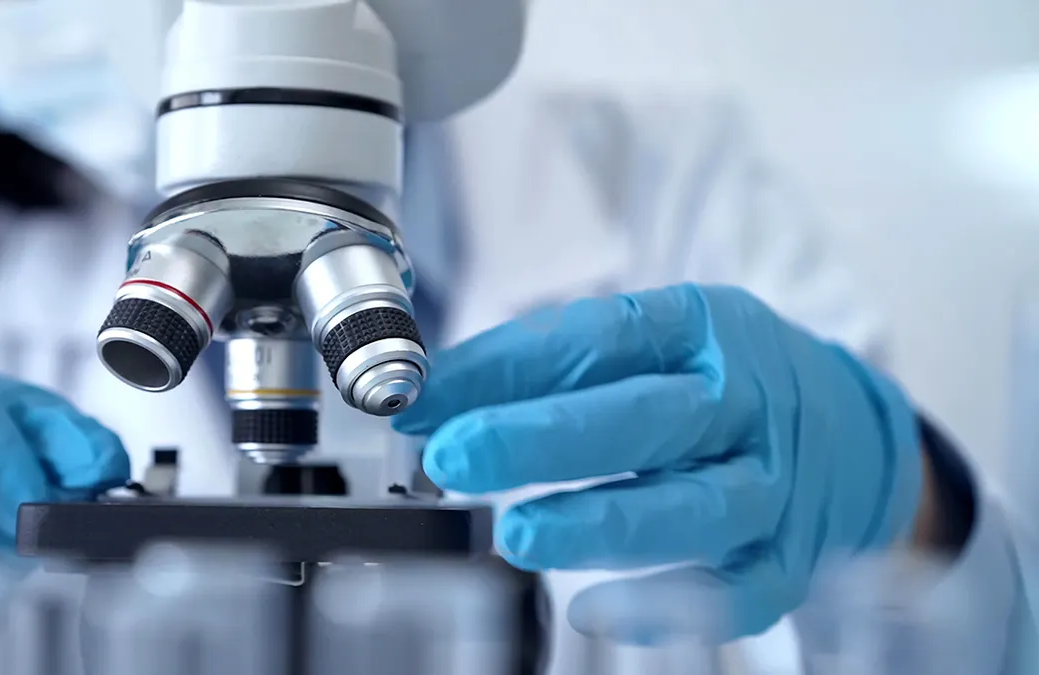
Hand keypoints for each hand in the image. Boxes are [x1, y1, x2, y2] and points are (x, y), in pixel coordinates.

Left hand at [392, 284, 922, 642]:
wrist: (850, 430)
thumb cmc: (719, 379)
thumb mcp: (648, 340)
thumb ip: (546, 366)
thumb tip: (433, 399)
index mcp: (700, 328)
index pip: (596, 339)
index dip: (506, 366)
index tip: (425, 393)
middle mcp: (741, 402)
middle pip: (644, 418)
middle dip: (542, 437)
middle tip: (453, 453)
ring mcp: (770, 483)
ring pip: (690, 507)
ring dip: (600, 524)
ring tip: (516, 535)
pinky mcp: (788, 556)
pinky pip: (735, 592)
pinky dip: (666, 606)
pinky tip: (593, 612)